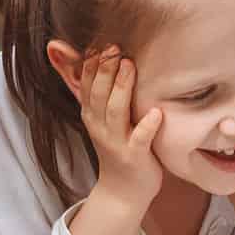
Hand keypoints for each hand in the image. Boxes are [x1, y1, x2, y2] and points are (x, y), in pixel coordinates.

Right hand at [79, 47, 163, 211]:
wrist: (123, 192)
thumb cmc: (119, 148)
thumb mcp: (102, 119)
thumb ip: (97, 91)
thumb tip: (77, 57)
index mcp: (91, 115)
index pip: (85, 85)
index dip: (90, 63)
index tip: (100, 42)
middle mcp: (100, 127)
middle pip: (98, 94)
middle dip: (104, 69)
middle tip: (115, 46)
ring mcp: (116, 142)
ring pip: (115, 112)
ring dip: (122, 88)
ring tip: (131, 65)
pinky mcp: (135, 156)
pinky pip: (140, 138)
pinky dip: (147, 125)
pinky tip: (156, 111)